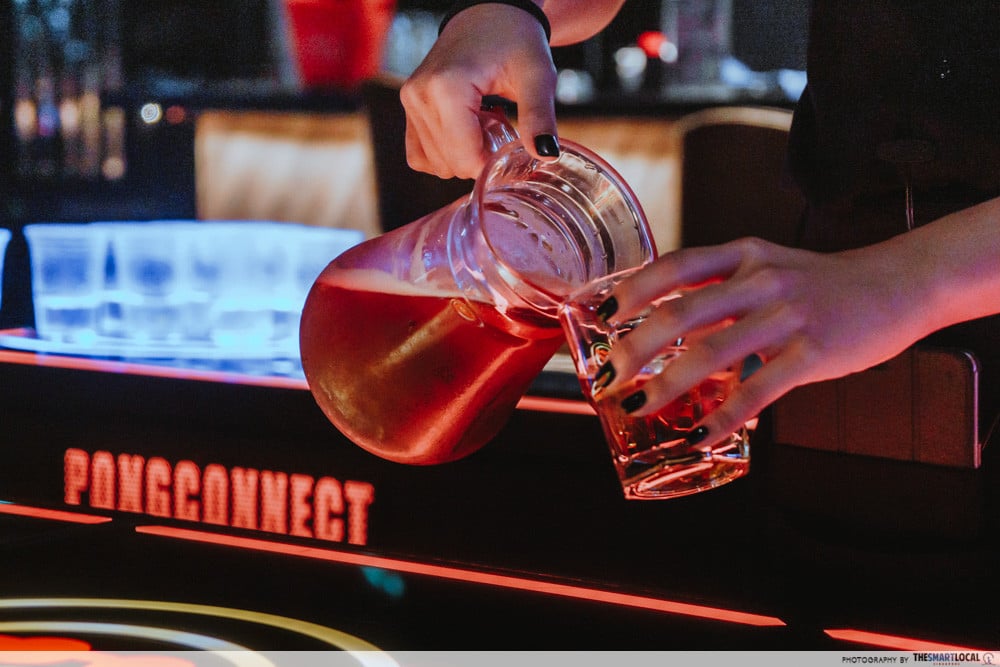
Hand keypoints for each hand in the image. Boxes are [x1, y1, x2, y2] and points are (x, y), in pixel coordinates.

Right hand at [399, 3, 558, 178]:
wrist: (489, 13)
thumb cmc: (515, 38)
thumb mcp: (537, 75)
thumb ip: (540, 116)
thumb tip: (546, 154)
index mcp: (447, 88)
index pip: (464, 158)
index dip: (492, 164)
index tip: (511, 145)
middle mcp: (420, 96)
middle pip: (450, 164)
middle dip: (479, 158)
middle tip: (500, 128)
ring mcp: (410, 101)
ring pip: (435, 163)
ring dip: (463, 155)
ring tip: (484, 124)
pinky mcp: (409, 106)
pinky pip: (420, 154)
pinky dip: (445, 153)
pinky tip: (467, 131)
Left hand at [593, 237, 930, 447]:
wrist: (898, 285)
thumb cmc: (822, 283)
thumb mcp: (767, 270)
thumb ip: (718, 292)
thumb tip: (664, 327)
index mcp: (744, 255)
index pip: (676, 264)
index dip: (633, 289)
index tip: (602, 315)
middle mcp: (761, 280)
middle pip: (681, 311)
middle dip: (634, 347)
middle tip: (608, 377)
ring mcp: (788, 315)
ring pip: (712, 352)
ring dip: (668, 385)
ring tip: (640, 408)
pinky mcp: (814, 352)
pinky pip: (759, 388)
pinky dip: (725, 416)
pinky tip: (702, 435)